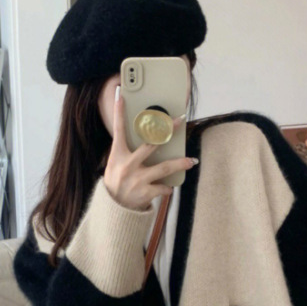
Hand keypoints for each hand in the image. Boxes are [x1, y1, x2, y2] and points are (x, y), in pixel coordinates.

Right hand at [103, 85, 197, 211]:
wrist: (114, 209)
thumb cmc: (117, 182)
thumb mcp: (116, 165)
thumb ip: (128, 151)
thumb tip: (148, 137)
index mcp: (118, 155)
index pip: (118, 130)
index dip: (118, 113)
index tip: (121, 95)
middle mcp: (127, 165)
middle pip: (151, 144)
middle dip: (167, 130)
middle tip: (181, 120)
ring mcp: (137, 179)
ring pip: (165, 168)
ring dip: (180, 163)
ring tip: (192, 161)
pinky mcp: (145, 193)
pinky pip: (163, 186)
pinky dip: (168, 186)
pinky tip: (169, 186)